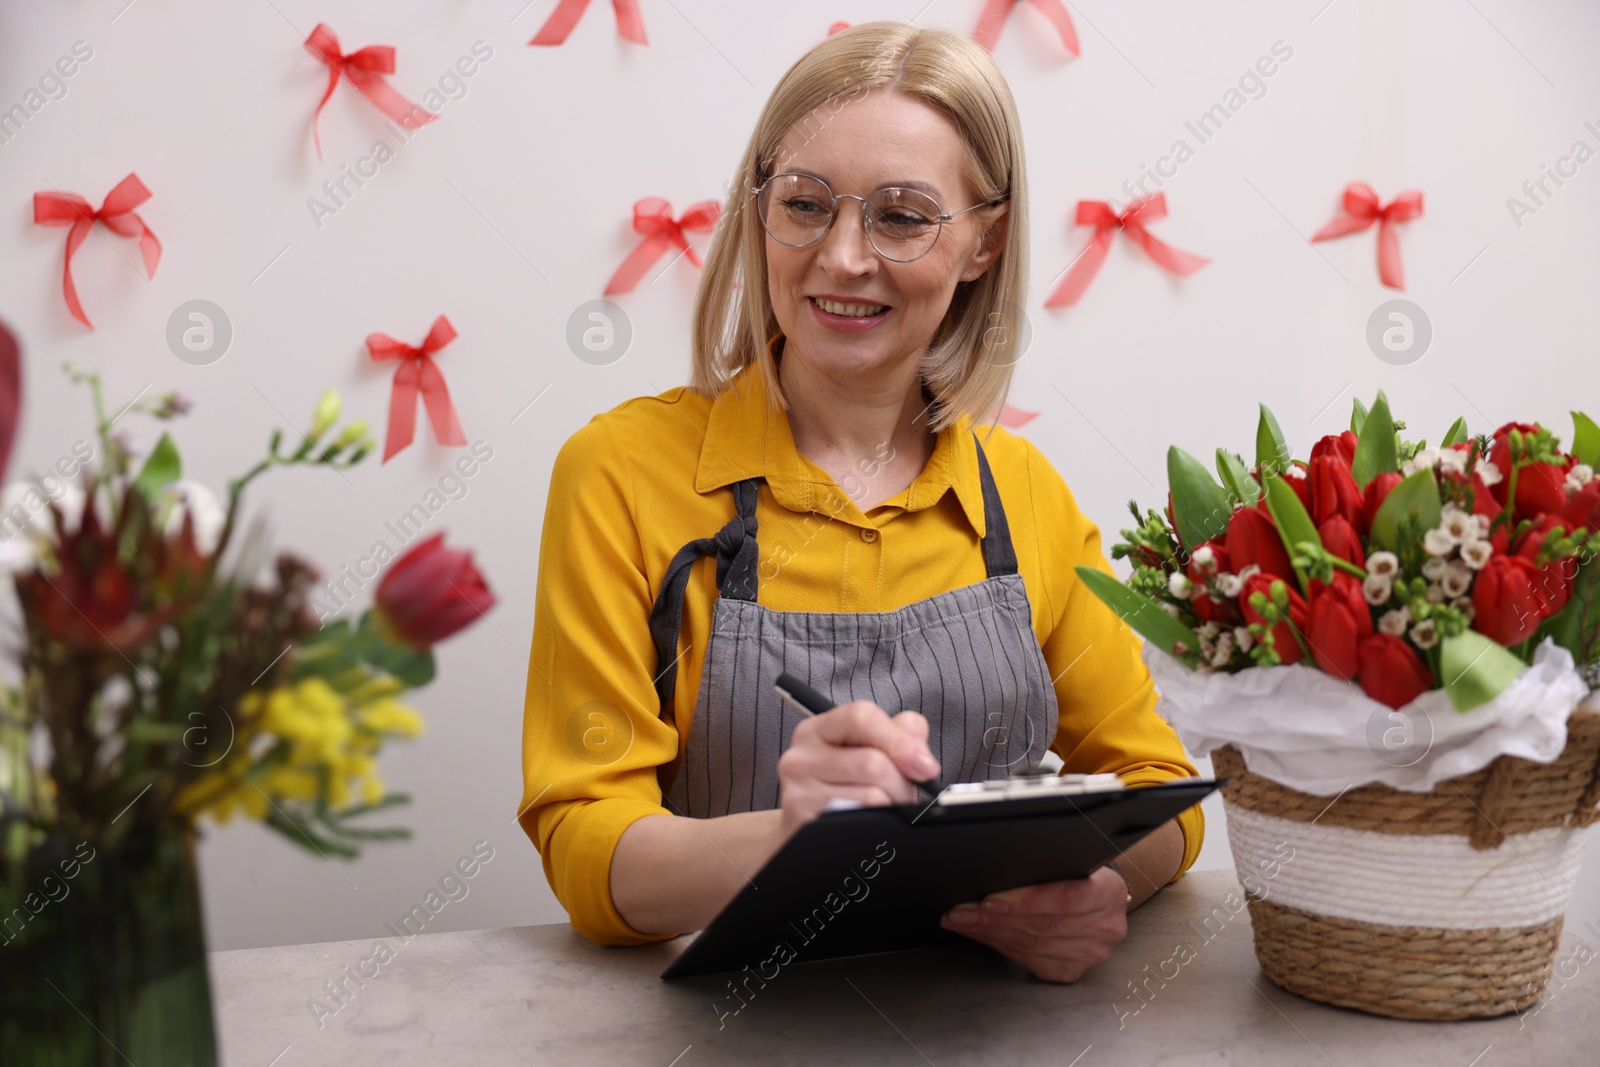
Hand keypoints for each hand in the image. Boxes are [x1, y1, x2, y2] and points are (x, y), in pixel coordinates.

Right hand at [776, 700, 939, 838]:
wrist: (805, 826)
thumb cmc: (843, 785)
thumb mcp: (867, 749)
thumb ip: (901, 734)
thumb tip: (921, 757)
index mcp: (818, 729)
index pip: (861, 717)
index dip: (900, 741)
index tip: (925, 766)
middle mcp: (802, 755)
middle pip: (872, 762)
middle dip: (903, 783)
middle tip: (907, 794)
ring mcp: (800, 790)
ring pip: (872, 795)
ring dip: (893, 805)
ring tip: (888, 806)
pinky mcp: (805, 821)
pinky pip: (861, 819)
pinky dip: (878, 822)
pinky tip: (871, 820)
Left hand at [938, 867, 1129, 982]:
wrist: (1098, 893)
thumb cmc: (1077, 871)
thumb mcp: (1068, 857)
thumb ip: (1044, 863)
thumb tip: (996, 868)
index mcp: (1109, 891)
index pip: (1064, 898)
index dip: (1023, 900)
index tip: (988, 900)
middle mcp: (1105, 926)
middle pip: (1041, 925)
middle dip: (992, 917)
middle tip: (960, 910)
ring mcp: (1091, 953)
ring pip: (1031, 945)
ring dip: (989, 932)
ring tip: (962, 920)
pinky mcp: (1073, 969)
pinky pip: (1029, 960)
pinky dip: (1000, 946)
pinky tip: (982, 934)